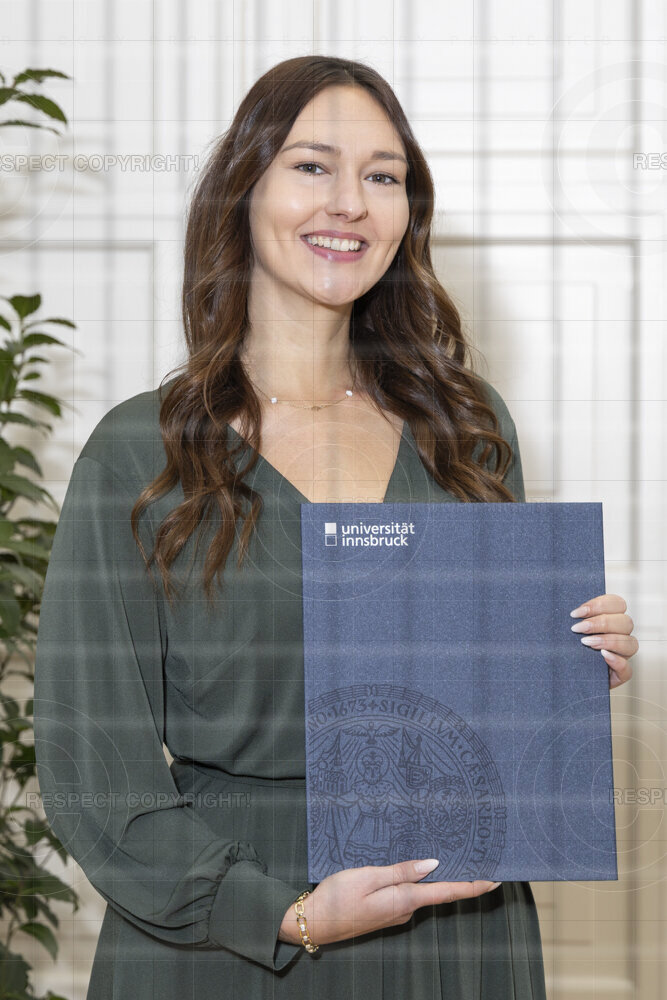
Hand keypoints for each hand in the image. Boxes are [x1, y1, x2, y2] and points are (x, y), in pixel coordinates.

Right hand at [279, 860, 499, 946]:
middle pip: (441, 892)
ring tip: (455, 855)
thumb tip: (433, 864)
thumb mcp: (367, 877)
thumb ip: (400, 871)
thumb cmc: (337, 897)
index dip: (474, 885)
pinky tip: (421, 868)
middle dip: (461, 877)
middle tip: (479, 857)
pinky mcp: (386, 910)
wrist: (314, 923)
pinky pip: (410, 894)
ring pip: (425, 892)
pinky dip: (422, 881)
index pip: (448, 892)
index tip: (496, 878)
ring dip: (441, 877)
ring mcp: (396, 912)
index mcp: (405, 900)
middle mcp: (406, 909)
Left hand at [570, 592, 637, 689]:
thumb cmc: (566, 649)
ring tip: (586, 643)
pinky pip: (627, 668)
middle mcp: (620, 636)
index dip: (599, 605)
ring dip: (607, 640)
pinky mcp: (620, 675)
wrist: (564, 675)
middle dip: (600, 623)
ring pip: (630, 643)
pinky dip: (616, 661)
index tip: (575, 613)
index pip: (617, 604)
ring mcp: (622, 656)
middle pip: (625, 622)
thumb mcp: (568, 631)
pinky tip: (603, 656)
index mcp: (611, 620)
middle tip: (577, 629)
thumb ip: (573, 619)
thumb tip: (571, 612)